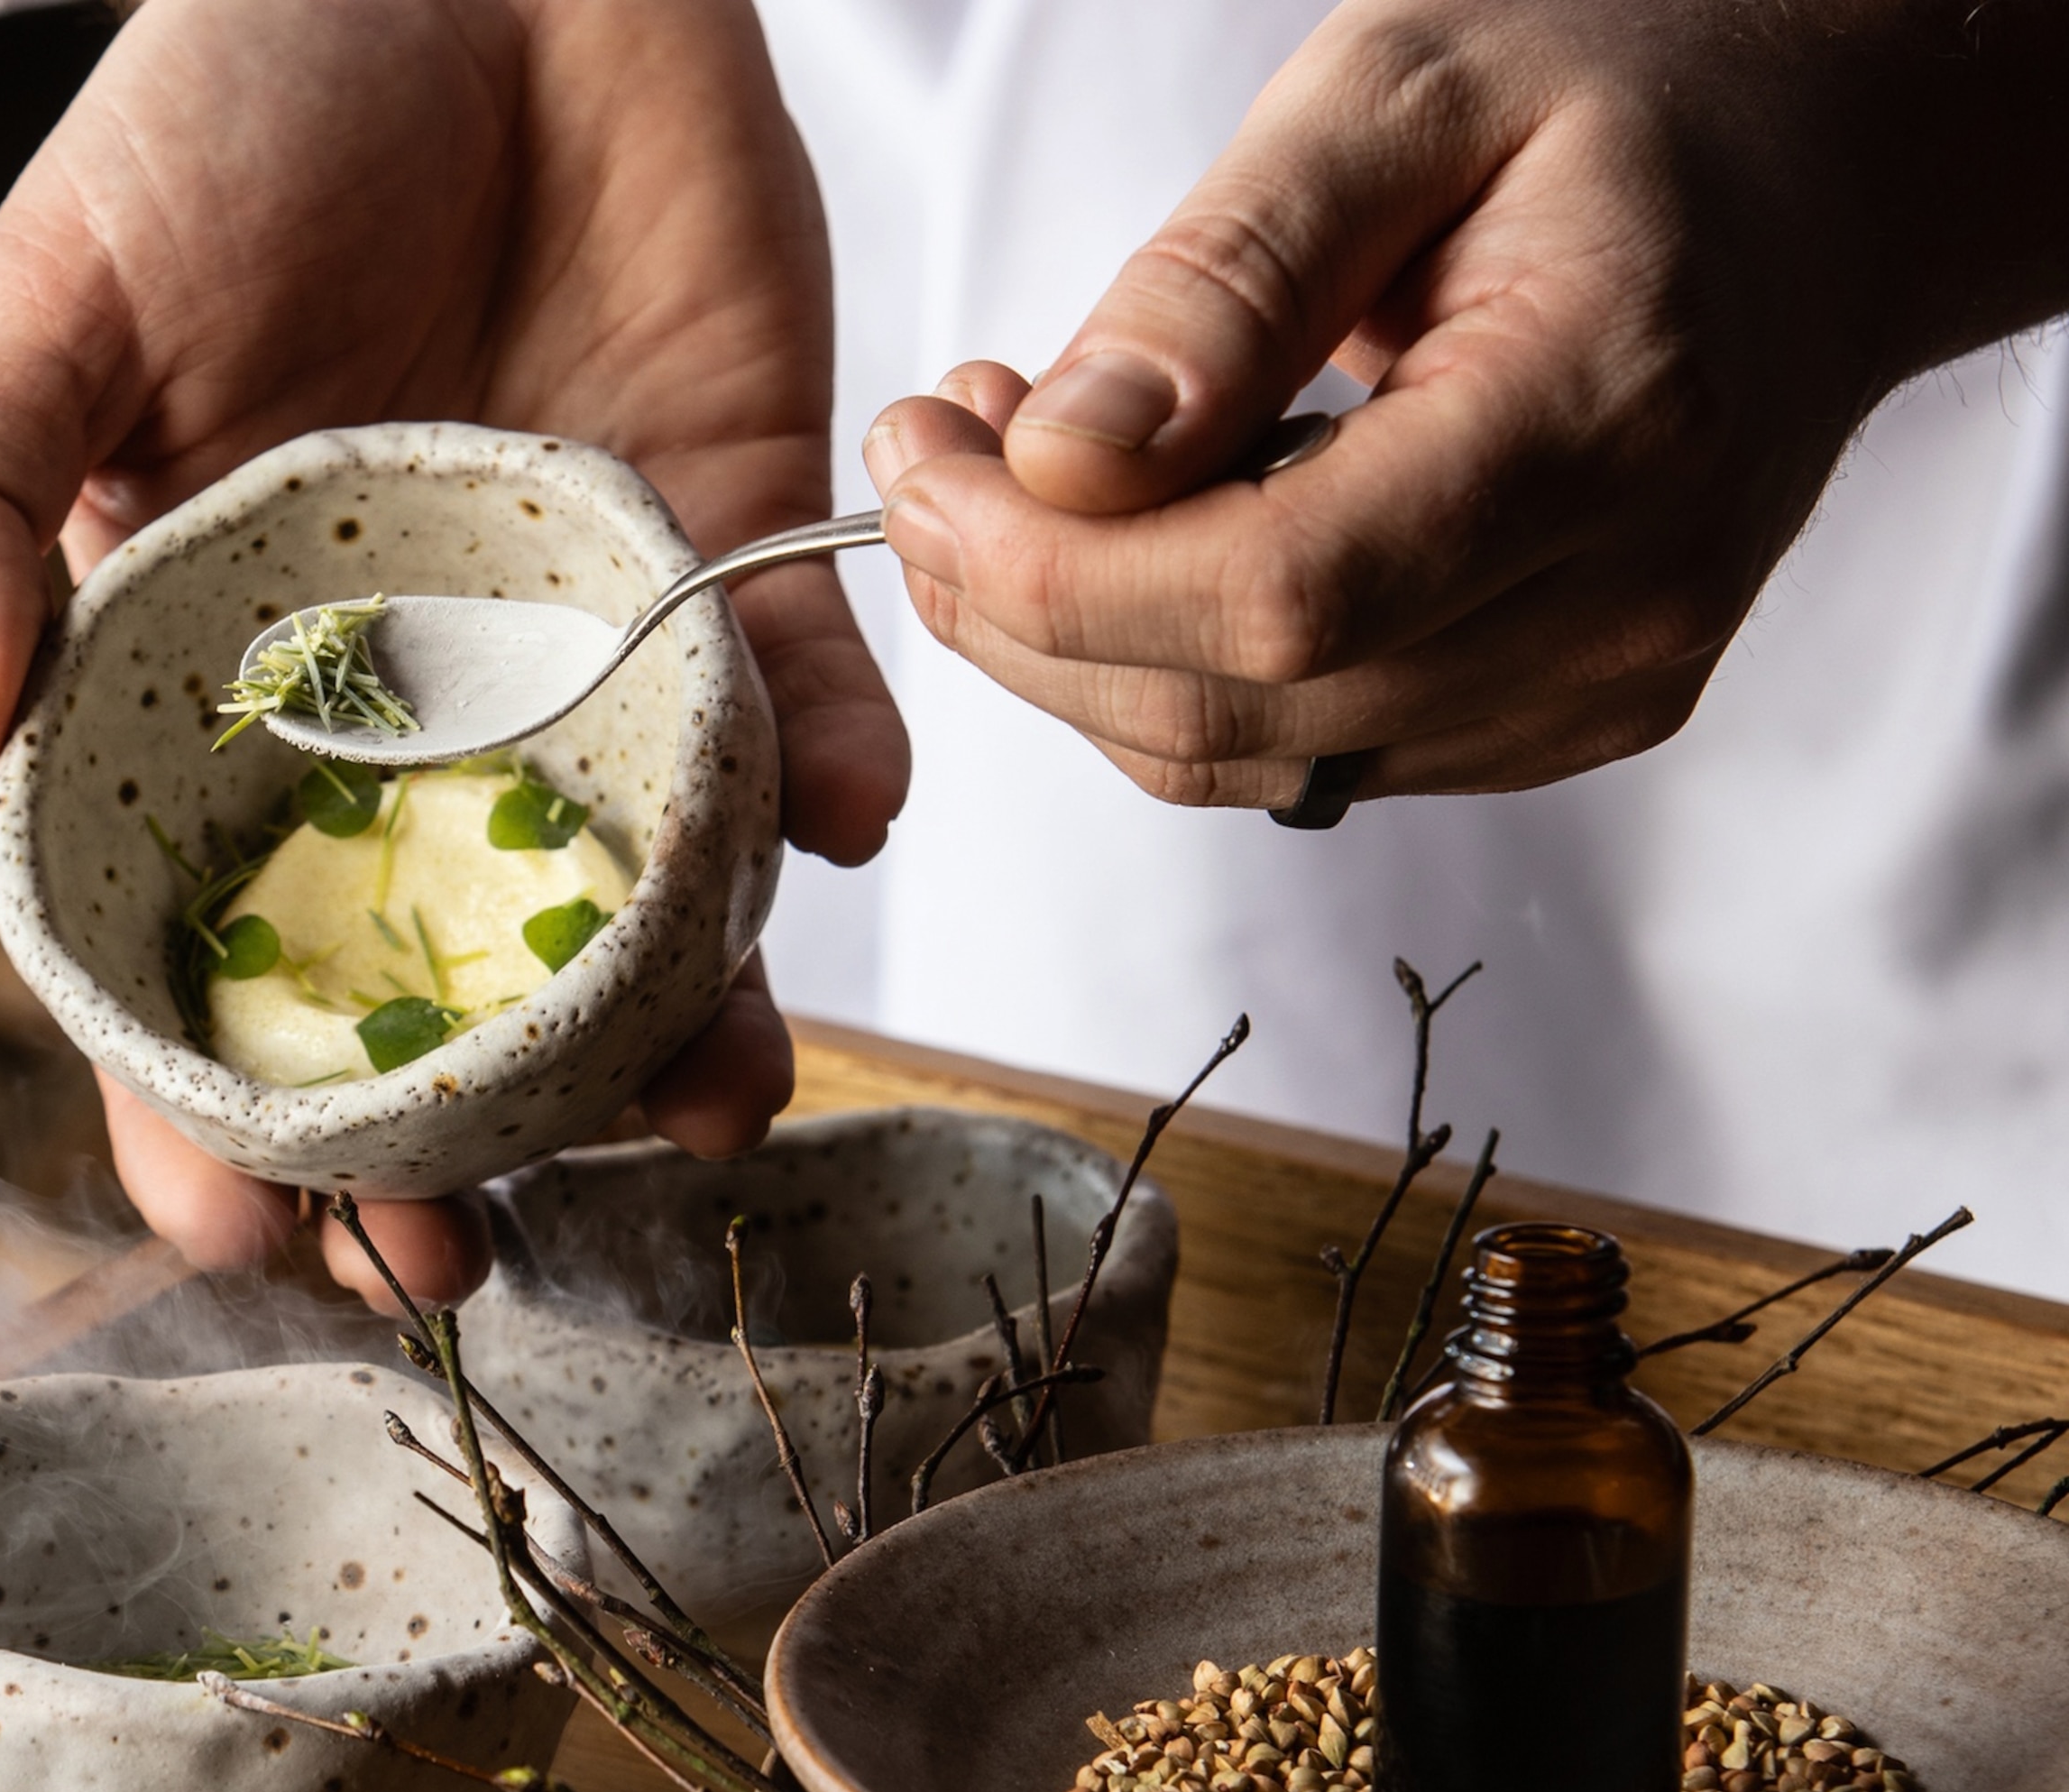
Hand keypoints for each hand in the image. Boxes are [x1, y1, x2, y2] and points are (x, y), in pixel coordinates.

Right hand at [0, 0, 880, 1303]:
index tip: (254, 1233)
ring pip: (642, 898)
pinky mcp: (738, 557)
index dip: (220, 1112)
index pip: (210, 952)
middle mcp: (412, 714)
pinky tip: (839, 814)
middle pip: (439, 986)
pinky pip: (803, 710)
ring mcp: (584, 653)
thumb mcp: (50, 294)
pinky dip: (836, 775)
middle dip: (461, 1140)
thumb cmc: (234, 105)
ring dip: (687, 1020)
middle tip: (476, 1253)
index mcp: (223, 692)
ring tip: (713, 1095)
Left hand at [864, 0, 2068, 807]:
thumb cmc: (1612, 99)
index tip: (925, 453)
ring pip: (1237, 754)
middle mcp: (1620, 601)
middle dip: (1021, 604)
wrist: (1809, 187)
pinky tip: (1129, 533)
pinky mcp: (1551, 720)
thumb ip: (1228, 278)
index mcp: (1605, 419)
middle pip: (1235, 702)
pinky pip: (1291, 751)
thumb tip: (1065, 461)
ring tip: (1008, 476)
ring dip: (1067, 643)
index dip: (1057, 569)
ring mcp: (1595, 687)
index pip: (1281, 594)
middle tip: (933, 454)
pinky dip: (1159, 664)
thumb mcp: (1399, 93)